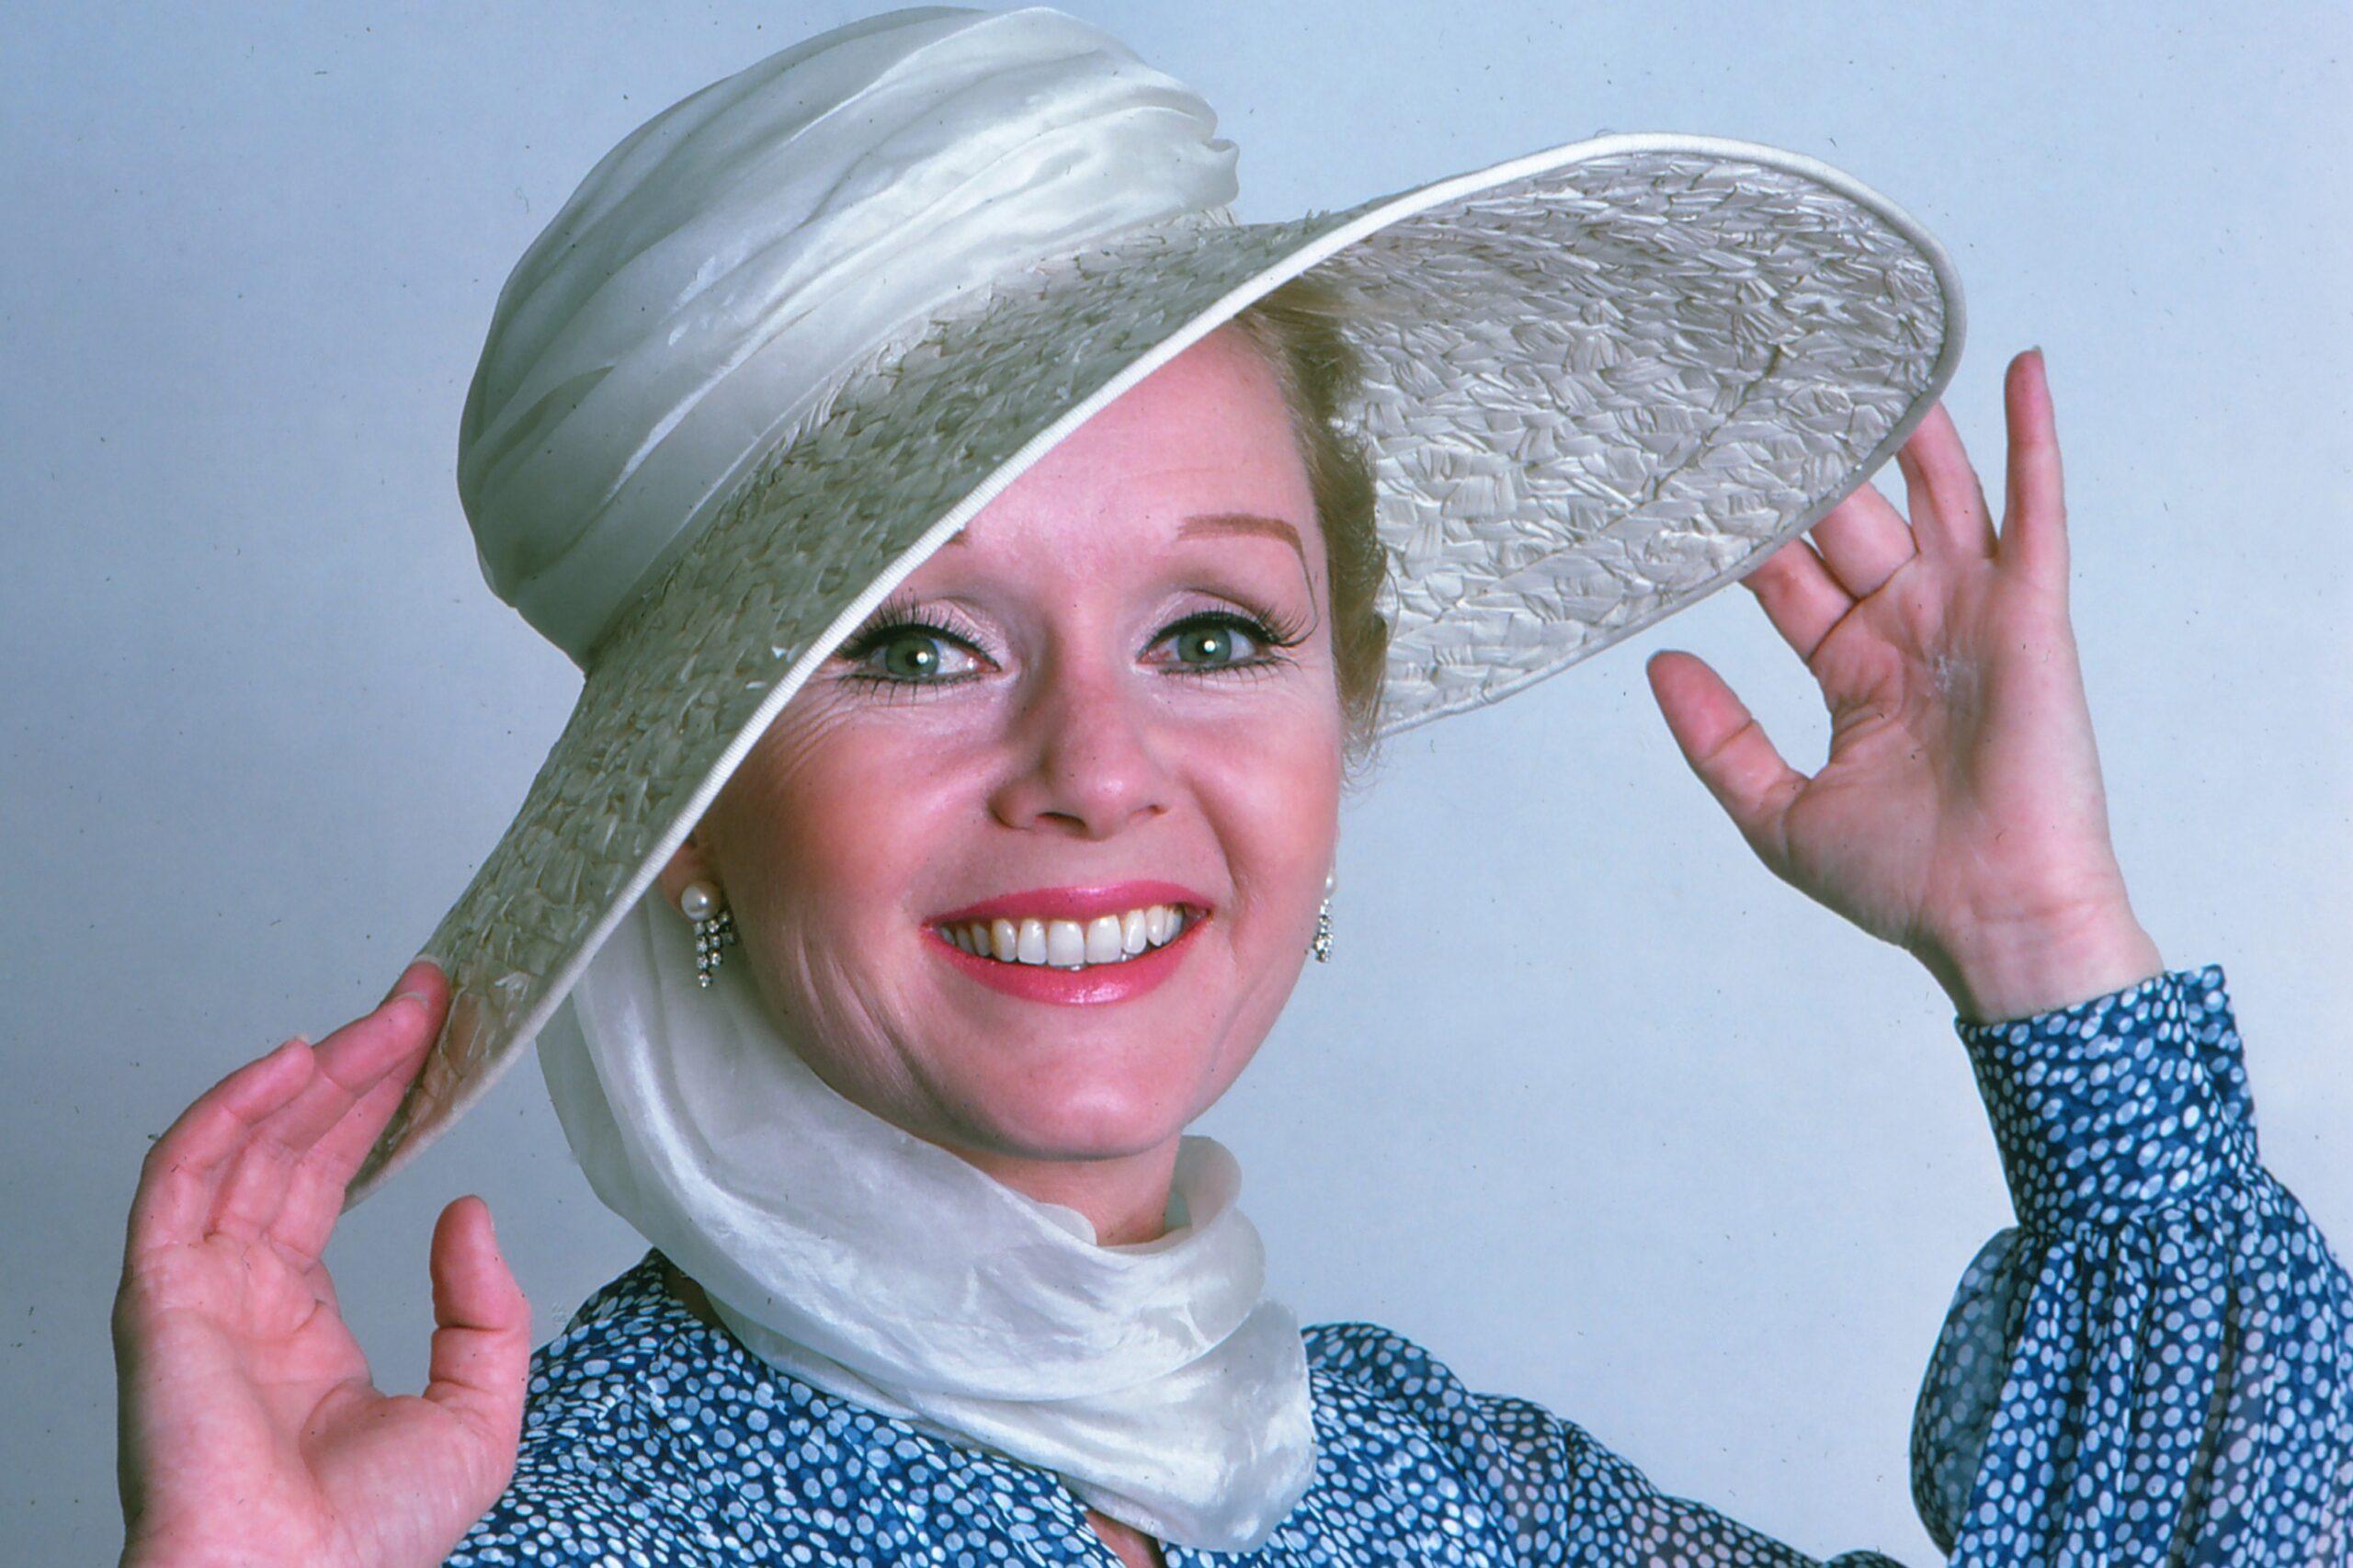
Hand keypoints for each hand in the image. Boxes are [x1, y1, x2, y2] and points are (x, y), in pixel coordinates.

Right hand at [113, 958, 530, 1566]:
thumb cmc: (369, 1542)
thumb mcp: (476, 1412)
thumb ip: (486, 1309)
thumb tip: (468, 1211)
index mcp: (304, 1331)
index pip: (334, 1184)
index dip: (381, 1108)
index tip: (435, 1042)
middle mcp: (244, 1300)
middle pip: (295, 1149)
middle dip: (359, 1066)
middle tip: (422, 998)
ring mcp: (198, 1294)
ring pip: (246, 1147)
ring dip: (313, 1072)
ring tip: (386, 1016)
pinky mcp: (162, 1296)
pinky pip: (183, 1179)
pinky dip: (229, 1112)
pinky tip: (289, 1063)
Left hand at [1644, 348, 2162, 1022]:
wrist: (1994, 918)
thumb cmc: (1903, 883)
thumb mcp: (1777, 811)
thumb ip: (1716, 739)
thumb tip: (1657, 663)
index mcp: (1856, 671)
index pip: (1789, 578)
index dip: (1746, 527)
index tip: (1696, 468)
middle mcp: (1913, 630)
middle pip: (1850, 521)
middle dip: (1810, 460)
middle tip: (1762, 382)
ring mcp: (1973, 615)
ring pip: (1936, 495)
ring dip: (1909, 427)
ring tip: (1872, 346)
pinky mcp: (2030, 613)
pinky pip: (2034, 509)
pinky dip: (2030, 438)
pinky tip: (2020, 369)